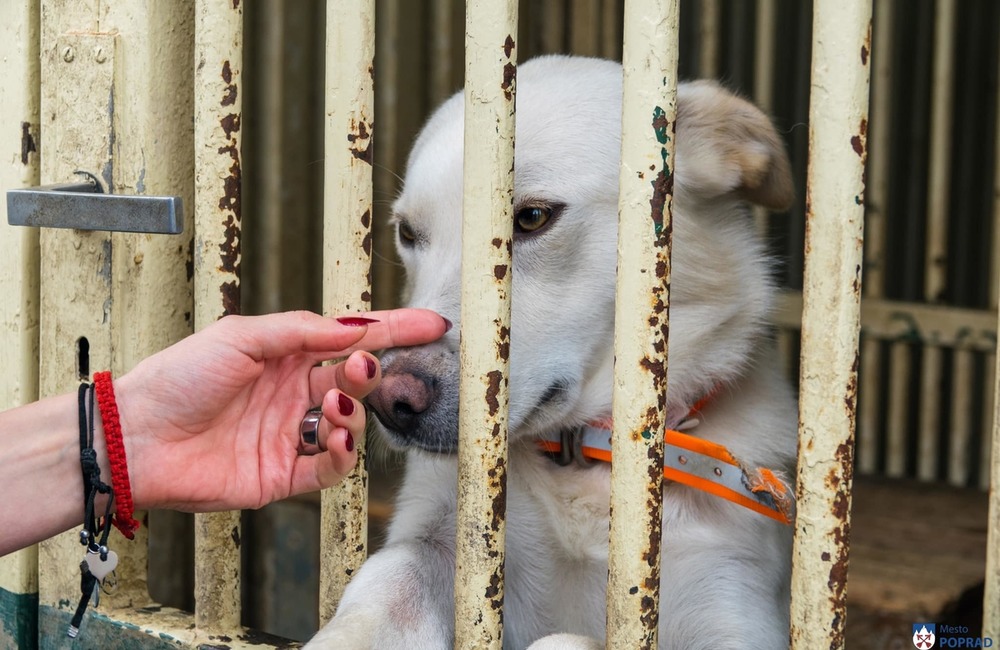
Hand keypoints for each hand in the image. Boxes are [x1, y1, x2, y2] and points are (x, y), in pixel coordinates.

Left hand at [113, 309, 447, 511]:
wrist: (139, 437)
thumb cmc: (180, 377)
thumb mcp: (243, 337)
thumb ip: (304, 331)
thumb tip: (358, 328)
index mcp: (286, 355)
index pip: (351, 339)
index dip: (393, 331)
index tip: (431, 325)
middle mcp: (294, 393)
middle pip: (354, 380)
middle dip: (369, 371)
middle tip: (363, 366)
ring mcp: (291, 434)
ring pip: (348, 423)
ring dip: (354, 411)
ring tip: (337, 404)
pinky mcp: (285, 475)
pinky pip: (330, 467)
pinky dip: (343, 452)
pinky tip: (336, 436)